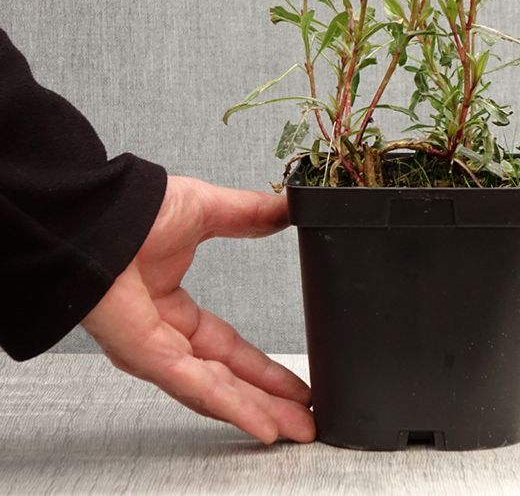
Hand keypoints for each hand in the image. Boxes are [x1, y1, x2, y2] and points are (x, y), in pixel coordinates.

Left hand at [82, 175, 314, 444]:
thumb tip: (285, 211)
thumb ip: (249, 215)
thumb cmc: (133, 209)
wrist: (97, 210)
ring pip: (214, 391)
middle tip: (304, 420)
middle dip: (268, 401)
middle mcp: (161, 338)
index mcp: (171, 308)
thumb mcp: (208, 210)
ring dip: (258, 411)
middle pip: (225, 380)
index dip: (263, 369)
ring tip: (296, 427)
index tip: (294, 383)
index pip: (227, 350)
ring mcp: (151, 350)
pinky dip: (232, 406)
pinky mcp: (145, 355)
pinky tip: (262, 422)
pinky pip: (196, 386)